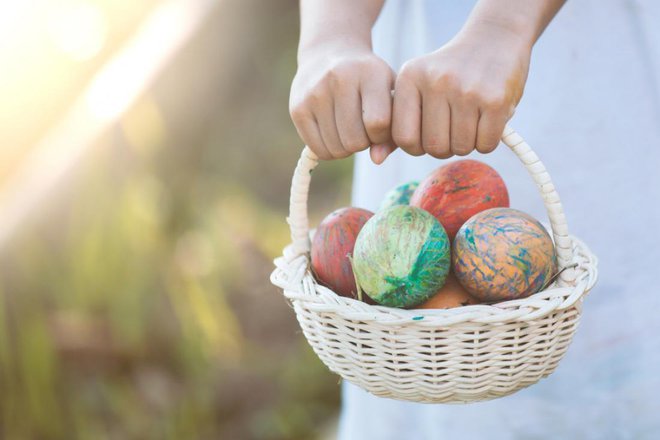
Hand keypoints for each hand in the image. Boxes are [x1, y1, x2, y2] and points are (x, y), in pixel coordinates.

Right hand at [289, 43, 395, 161]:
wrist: (329, 54)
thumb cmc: (369, 82)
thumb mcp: (389, 96)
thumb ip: (393, 130)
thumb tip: (377, 160)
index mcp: (370, 72)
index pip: (378, 123)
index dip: (382, 135)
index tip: (380, 127)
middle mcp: (339, 78)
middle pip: (355, 141)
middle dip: (363, 143)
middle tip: (362, 129)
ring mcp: (315, 93)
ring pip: (337, 149)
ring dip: (346, 147)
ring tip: (348, 129)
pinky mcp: (298, 108)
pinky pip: (319, 150)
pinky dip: (330, 150)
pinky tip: (333, 133)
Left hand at [391, 23, 531, 159]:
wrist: (494, 39)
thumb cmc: (449, 74)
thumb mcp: (417, 88)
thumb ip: (397, 123)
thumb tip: (377, 159)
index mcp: (410, 77)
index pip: (403, 138)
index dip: (416, 147)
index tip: (426, 136)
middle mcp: (436, 82)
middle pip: (433, 147)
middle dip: (443, 148)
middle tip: (451, 131)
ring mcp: (467, 90)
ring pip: (460, 148)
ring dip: (466, 144)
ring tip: (469, 123)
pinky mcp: (495, 100)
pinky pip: (486, 144)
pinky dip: (486, 142)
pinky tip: (486, 122)